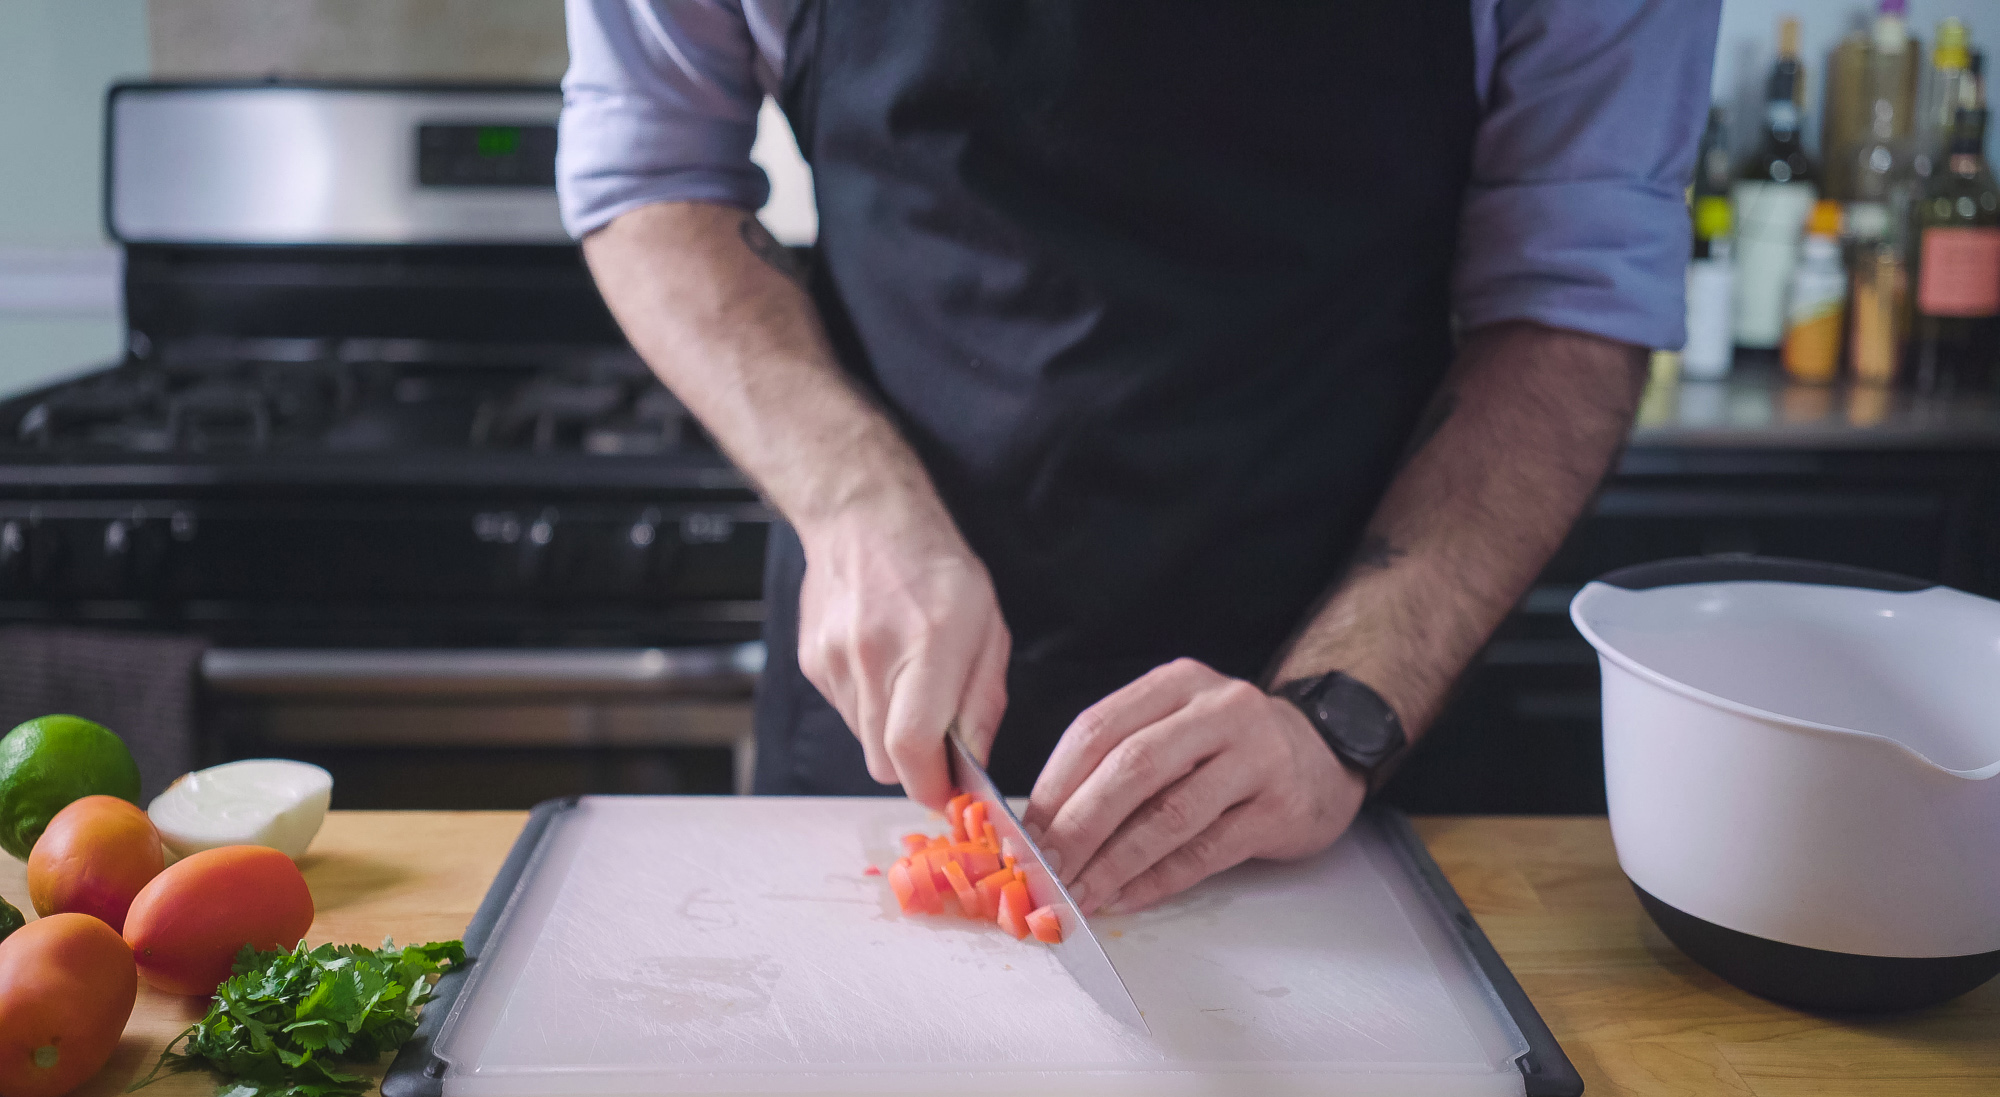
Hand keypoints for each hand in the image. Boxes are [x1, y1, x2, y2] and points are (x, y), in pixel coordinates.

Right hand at [795, 502, 1009, 808]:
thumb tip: (973, 764)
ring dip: (889, 732)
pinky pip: (844, 712)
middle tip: (937, 739)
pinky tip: (881, 665)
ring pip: (863, 741)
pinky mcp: (812, 663)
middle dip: (914, 765)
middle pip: (884, 761)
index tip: (948, 793)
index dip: (931, 786)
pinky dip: (867, 707)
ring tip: (907, 682)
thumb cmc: (938, 568)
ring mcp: (834, 661)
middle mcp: (872, 657)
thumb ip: (982, 703)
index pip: (913, 748)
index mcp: (927, 646)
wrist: (864, 518)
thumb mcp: (989, 629)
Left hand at [1021, 658, 1364, 914]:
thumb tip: (1044, 824)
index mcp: (1177, 684)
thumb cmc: (1229, 749)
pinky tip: (1127, 897)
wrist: (1325, 755)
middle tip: (1045, 869)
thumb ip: (1119, 759)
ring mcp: (1256, 757)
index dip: (1054, 784)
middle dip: (1078, 826)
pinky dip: (1159, 880)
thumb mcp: (1177, 727)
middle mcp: (1219, 710)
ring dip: (1115, 862)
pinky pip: (1207, 851)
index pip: (1098, 728)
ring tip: (1080, 893)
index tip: (1023, 832)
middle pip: (1131, 768)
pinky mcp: (1281, 807)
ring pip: (1170, 814)